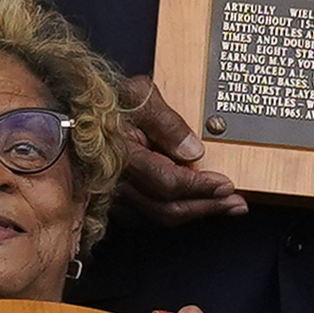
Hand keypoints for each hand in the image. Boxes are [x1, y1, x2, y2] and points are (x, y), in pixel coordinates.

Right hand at [112, 73, 244, 226]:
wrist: (77, 112)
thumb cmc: (107, 101)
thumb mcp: (139, 95)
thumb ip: (167, 122)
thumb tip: (194, 151)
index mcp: (123, 156)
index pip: (168, 183)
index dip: (201, 187)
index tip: (227, 184)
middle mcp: (117, 184)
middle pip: (168, 209)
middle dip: (206, 207)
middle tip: (236, 203)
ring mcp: (114, 198)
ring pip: (159, 217)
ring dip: (195, 213)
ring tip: (224, 206)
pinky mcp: (114, 204)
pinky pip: (148, 217)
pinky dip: (174, 212)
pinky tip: (193, 205)